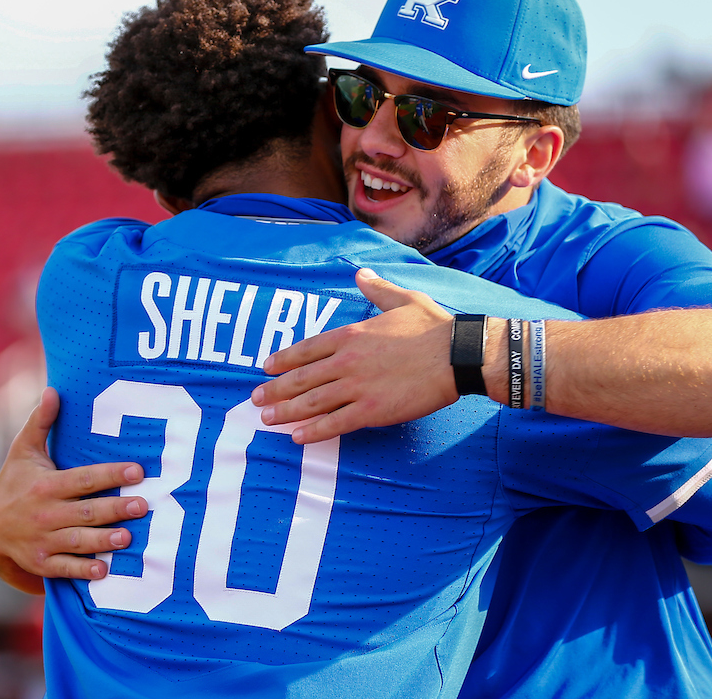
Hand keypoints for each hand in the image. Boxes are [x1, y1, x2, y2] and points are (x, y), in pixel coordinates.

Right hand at [0, 387, 148, 592]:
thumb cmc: (15, 481)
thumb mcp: (24, 450)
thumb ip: (41, 422)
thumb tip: (54, 390)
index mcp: (46, 485)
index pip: (83, 478)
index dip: (110, 474)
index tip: (137, 471)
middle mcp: (45, 513)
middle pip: (87, 511)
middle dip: (115, 508)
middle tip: (143, 506)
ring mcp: (43, 540)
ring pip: (78, 540)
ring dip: (103, 540)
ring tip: (127, 537)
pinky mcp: (42, 563)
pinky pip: (64, 568)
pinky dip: (82, 570)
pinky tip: (103, 570)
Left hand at [251, 269, 459, 442]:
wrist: (456, 355)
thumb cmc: (433, 327)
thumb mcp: (403, 299)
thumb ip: (377, 289)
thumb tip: (362, 273)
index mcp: (352, 334)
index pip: (307, 348)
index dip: (284, 359)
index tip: (266, 368)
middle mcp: (347, 361)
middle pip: (301, 378)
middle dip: (275, 389)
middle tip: (255, 399)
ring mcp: (357, 386)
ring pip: (311, 402)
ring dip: (285, 412)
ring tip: (267, 420)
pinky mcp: (371, 410)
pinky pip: (335, 423)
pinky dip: (313, 431)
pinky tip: (297, 437)